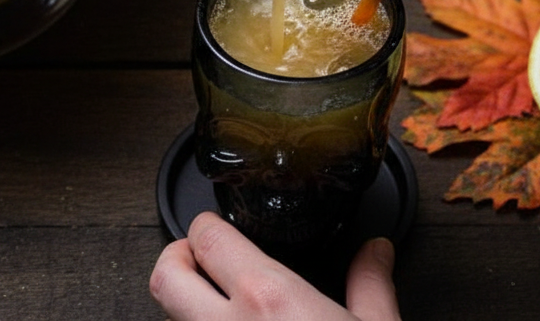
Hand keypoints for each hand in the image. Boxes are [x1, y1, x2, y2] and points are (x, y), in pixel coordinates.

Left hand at [150, 212, 400, 320]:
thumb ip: (370, 285)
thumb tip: (375, 253)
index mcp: (268, 299)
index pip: (207, 238)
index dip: (207, 226)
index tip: (216, 229)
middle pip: (165, 278)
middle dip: (176, 261)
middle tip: (198, 260)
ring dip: (190, 312)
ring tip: (222, 312)